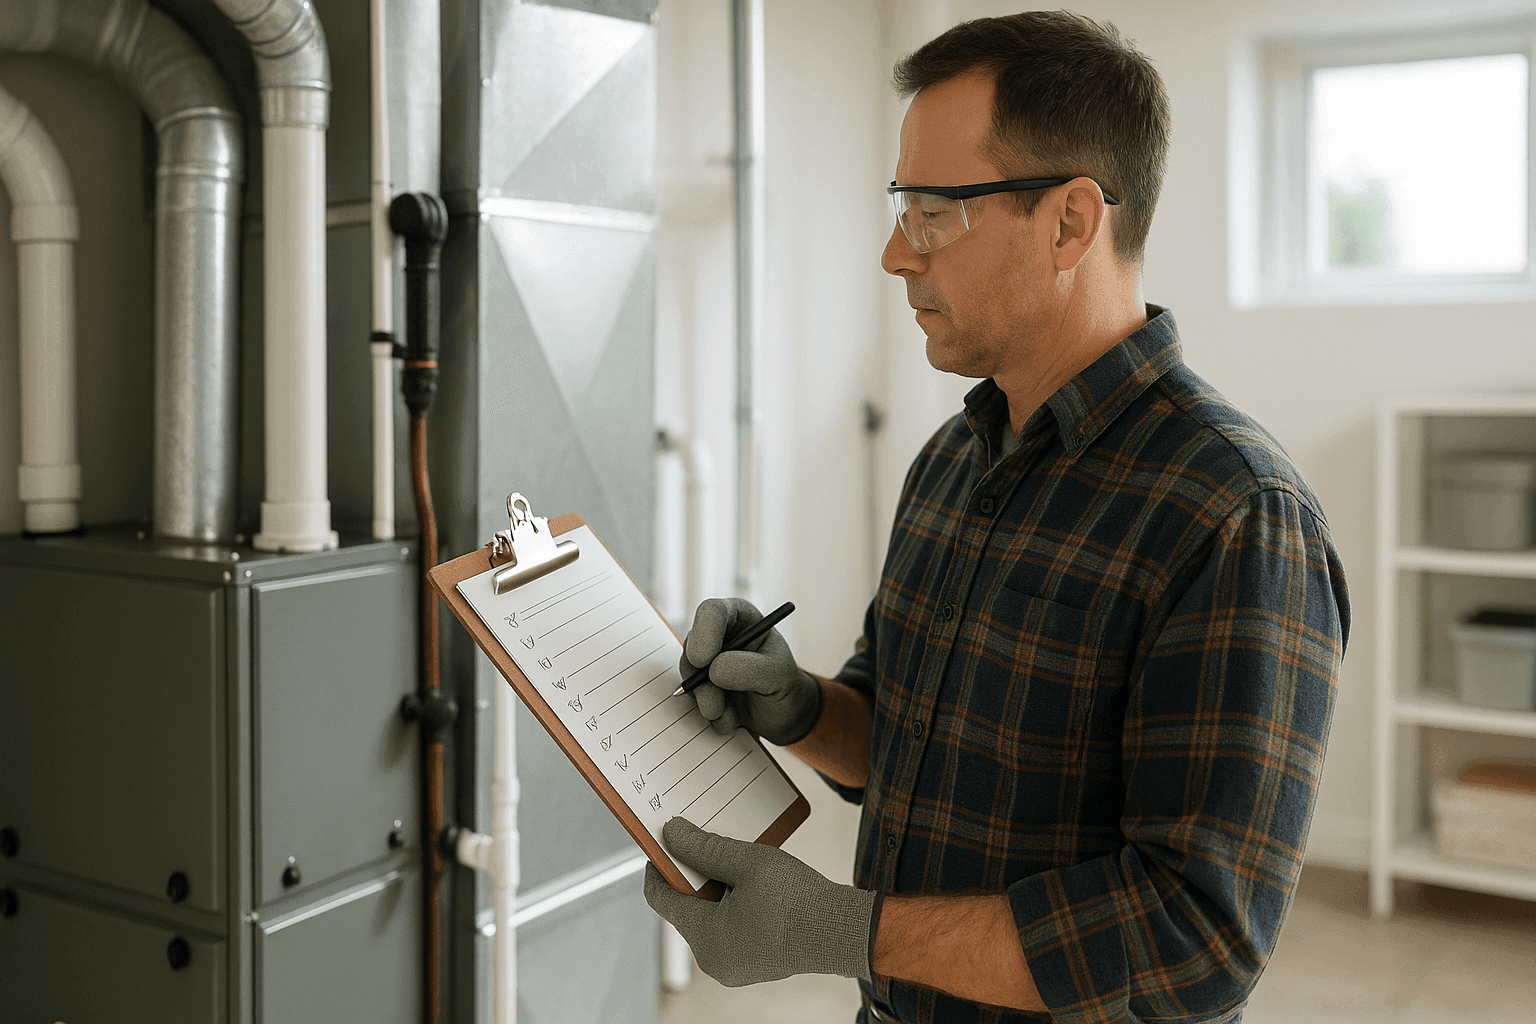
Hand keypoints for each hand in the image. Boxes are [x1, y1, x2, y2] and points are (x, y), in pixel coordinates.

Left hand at [643, 817, 875, 985]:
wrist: (843, 932)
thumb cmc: (797, 899)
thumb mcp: (747, 863)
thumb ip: (705, 848)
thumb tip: (671, 834)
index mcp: (706, 937)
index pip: (661, 898)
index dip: (659, 867)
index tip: (663, 842)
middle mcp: (713, 958)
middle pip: (686, 908)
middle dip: (694, 875)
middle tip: (708, 844)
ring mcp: (733, 966)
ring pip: (708, 918)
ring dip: (715, 889)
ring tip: (736, 862)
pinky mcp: (751, 963)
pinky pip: (728, 929)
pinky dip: (732, 905)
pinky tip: (751, 884)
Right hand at [681, 598, 822, 744]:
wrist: (783, 714)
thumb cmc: (784, 684)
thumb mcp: (777, 674)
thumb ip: (749, 669)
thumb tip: (714, 670)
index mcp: (741, 618)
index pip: (713, 612)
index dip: (704, 632)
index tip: (703, 660)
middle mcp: (720, 635)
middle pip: (693, 643)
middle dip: (700, 676)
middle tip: (712, 704)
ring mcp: (707, 661)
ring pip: (689, 672)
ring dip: (705, 699)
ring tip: (726, 715)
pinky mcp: (701, 684)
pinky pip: (692, 696)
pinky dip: (709, 712)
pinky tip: (730, 718)